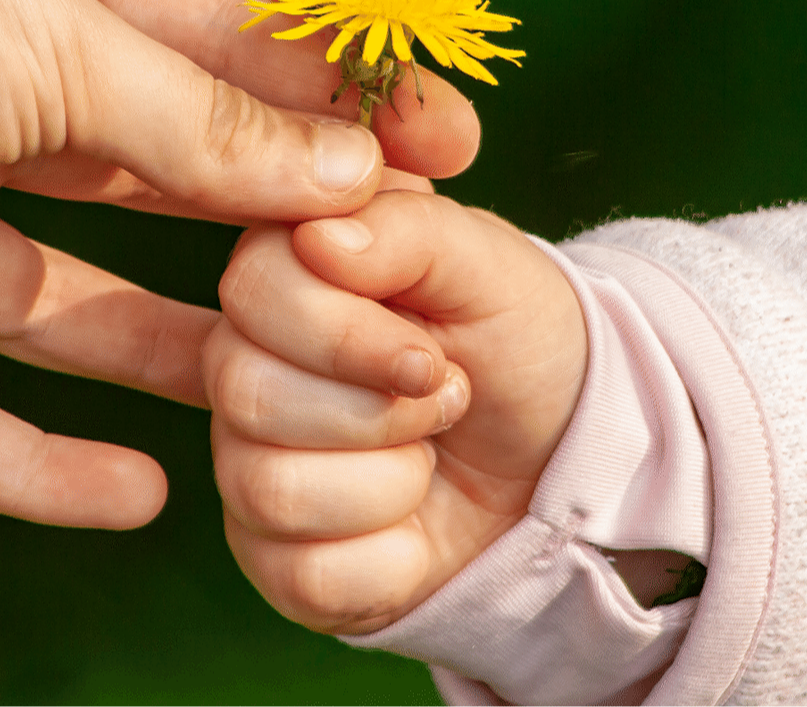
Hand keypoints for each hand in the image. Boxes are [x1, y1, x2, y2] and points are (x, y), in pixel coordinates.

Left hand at [0, 0, 480, 528]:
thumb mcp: (82, 48)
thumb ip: (213, 126)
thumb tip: (352, 173)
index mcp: (52, 14)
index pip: (229, 63)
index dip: (334, 106)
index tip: (444, 146)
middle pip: (166, 194)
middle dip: (279, 233)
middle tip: (398, 281)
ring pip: (71, 317)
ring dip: (176, 360)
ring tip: (290, 403)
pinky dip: (35, 471)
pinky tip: (142, 501)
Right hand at [206, 190, 587, 634]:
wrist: (563, 456)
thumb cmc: (517, 343)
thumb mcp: (491, 267)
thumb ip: (411, 232)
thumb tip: (318, 239)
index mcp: (284, 273)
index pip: (253, 293)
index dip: (346, 336)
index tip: (430, 356)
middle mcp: (243, 363)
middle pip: (245, 395)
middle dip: (379, 412)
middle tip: (447, 398)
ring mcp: (246, 461)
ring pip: (271, 490)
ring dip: (392, 481)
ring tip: (430, 454)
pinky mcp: (272, 555)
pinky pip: (305, 575)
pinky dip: (393, 555)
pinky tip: (416, 524)